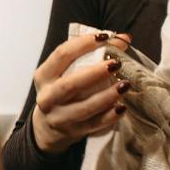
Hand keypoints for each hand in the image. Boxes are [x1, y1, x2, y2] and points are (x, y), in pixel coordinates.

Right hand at [30, 30, 132, 153]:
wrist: (48, 126)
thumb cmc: (62, 90)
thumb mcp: (66, 71)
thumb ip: (92, 53)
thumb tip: (124, 38)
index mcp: (44, 76)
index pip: (61, 55)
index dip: (83, 44)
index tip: (104, 37)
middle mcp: (48, 97)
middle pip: (70, 85)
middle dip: (95, 73)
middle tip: (116, 63)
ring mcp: (59, 117)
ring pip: (84, 108)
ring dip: (106, 96)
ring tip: (125, 85)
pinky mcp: (73, 132)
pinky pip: (94, 125)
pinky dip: (109, 116)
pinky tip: (122, 107)